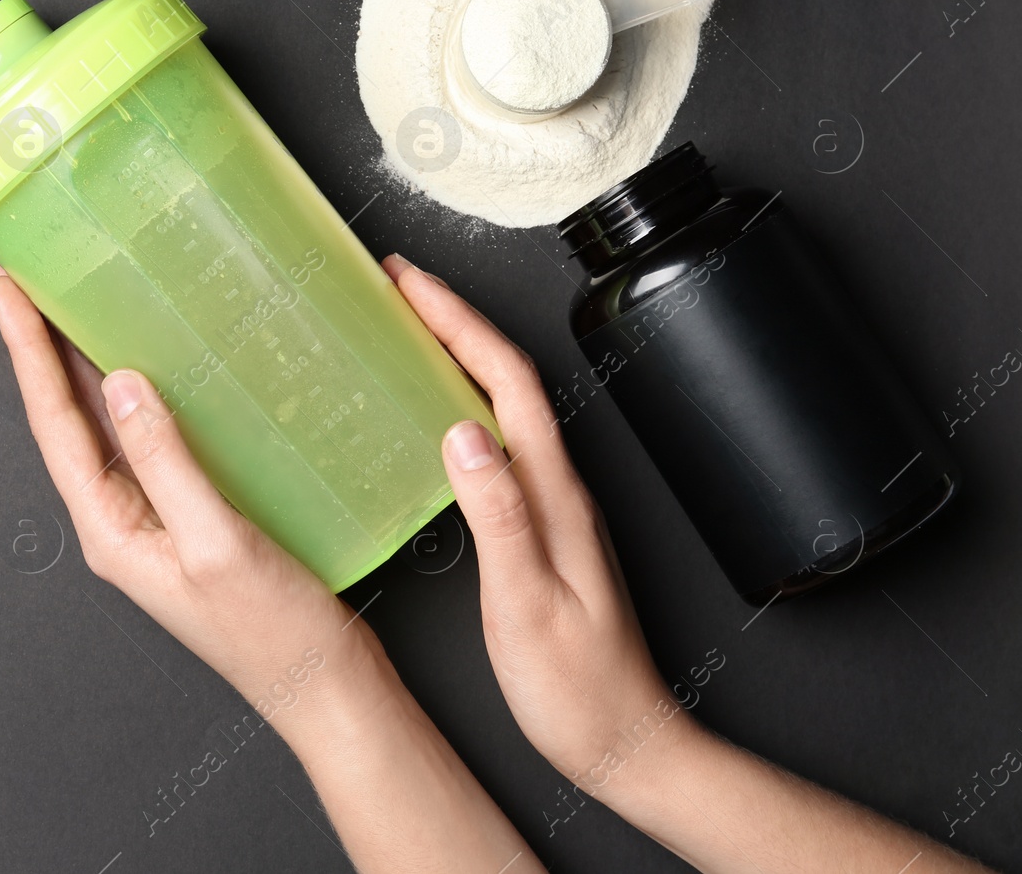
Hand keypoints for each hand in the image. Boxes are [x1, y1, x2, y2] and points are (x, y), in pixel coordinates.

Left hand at [0, 257, 544, 873]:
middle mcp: (121, 522)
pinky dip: (145, 393)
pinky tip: (157, 362)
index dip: (26, 349)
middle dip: (41, 346)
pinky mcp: (193, 514)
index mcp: (110, 531)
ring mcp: (155, 519)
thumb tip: (123, 385)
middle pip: (67, 418)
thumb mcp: (217, 542)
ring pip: (106, 426)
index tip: (6, 286)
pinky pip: (154, 440)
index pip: (53, 422)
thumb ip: (167, 462)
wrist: (326, 688)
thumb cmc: (275, 635)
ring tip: (70, 301)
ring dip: (84, 364)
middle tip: (25, 275)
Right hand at [387, 253, 993, 872]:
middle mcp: (559, 489)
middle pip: (507, 378)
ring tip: (408, 329)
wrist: (624, 740)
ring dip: (458, 355)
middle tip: (397, 287)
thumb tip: (463, 432)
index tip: (408, 282)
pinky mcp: (541, 528)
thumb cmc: (575, 689)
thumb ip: (499, 515)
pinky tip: (433, 414)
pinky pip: (499, 442)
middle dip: (453, 319)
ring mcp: (552, 506)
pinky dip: (462, 404)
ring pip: (503, 405)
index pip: (506, 383)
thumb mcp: (527, 604)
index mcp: (555, 496)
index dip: (457, 321)